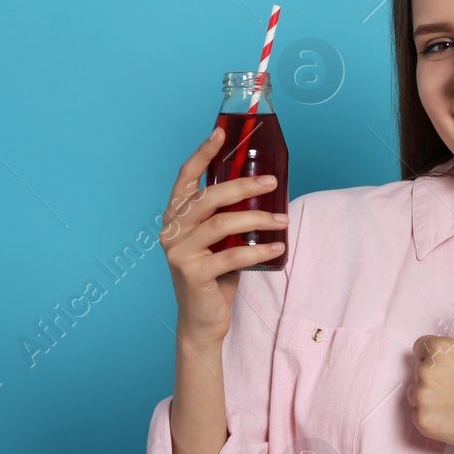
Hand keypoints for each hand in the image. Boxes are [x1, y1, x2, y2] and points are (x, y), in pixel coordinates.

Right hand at [160, 127, 287, 345]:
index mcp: (175, 218)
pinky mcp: (193, 274)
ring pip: (221, 225)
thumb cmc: (214, 275)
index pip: (185, 178)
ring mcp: (179, 253)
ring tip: (282, 219)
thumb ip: (228, 216)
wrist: (201, 321)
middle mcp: (171, 231)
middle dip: (243, 186)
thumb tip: (263, 188)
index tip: (220, 132)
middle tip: (272, 181)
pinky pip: (231, 256)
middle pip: (208, 198)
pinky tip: (277, 248)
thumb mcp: (220, 241)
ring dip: (257, 219)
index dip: (202, 154)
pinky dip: (258, 250)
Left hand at [407, 276, 453, 453]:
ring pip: (417, 392)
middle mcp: (425, 372)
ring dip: (433, 397)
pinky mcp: (422, 422)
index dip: (443, 356)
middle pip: (420, 369)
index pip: (424, 347)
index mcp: (440, 349)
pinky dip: (434, 417)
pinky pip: (418, 414)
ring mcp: (422, 398)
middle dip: (438, 376)